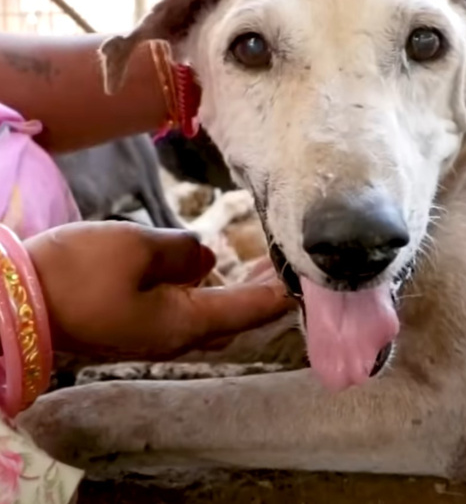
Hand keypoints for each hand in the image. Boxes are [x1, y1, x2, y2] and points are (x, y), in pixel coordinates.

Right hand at [23, 221, 293, 358]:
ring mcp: (155, 334)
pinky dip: (211, 291)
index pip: (252, 308)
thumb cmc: (75, 274)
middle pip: (238, 316)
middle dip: (267, 291)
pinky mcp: (136, 326)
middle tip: (295, 264)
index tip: (316, 277)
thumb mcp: (136, 248)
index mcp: (186, 322)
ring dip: (240, 291)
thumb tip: (209, 260)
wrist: (13, 305)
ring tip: (265, 262)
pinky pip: (186, 309)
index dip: (284, 292)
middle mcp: (178, 336)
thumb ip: (184, 252)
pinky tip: (214, 269)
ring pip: (213, 314)